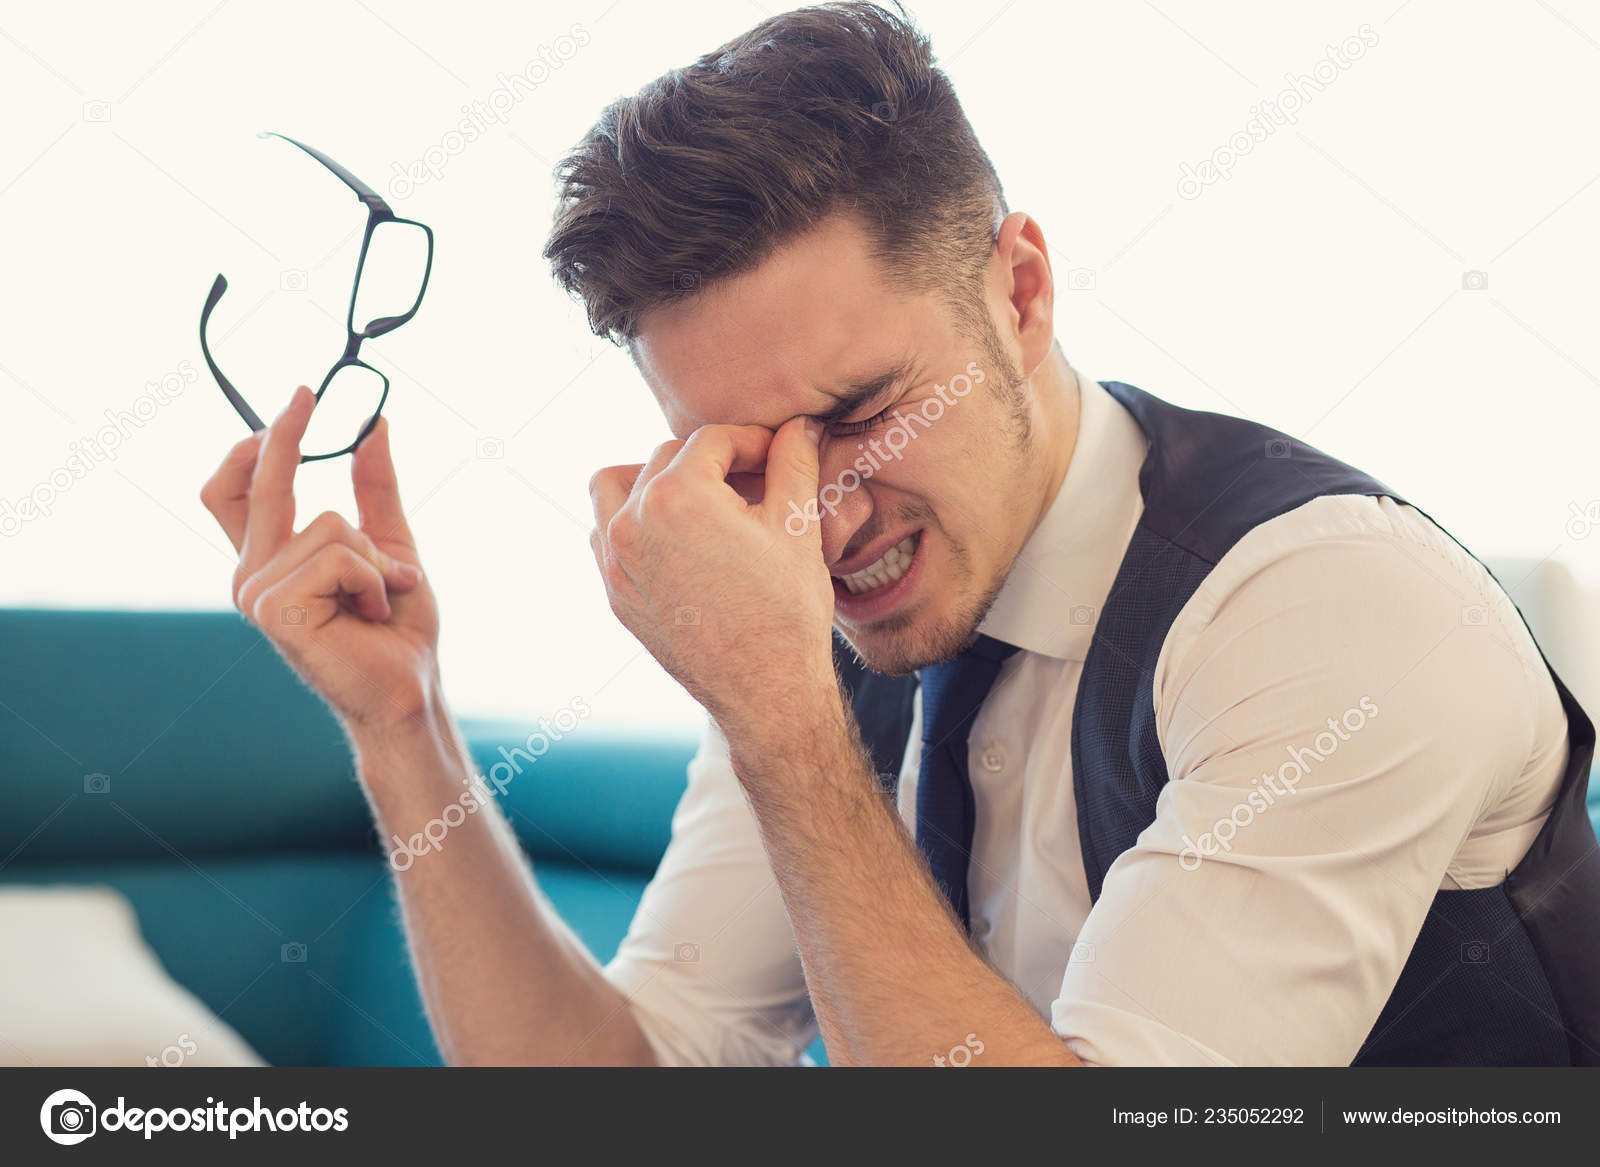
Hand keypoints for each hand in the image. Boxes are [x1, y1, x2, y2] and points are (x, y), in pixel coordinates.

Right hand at [200, 386, 441, 737]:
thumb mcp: (390, 542)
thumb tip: (374, 426)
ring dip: (375, 557)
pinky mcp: (276, 611)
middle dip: (284, 435)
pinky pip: (337, 556)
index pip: (238, 491)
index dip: (255, 445)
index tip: (298, 399)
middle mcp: (253, 575)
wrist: (410, 686)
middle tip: (306, 393)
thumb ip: (375, 488)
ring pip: (330, 524)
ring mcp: (257, 594)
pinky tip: (371, 611)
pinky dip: (371, 577)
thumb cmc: (398, 627)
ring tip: (380, 595)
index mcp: (271, 560)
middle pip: (260, 487)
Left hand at [589, 417, 839, 747]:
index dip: (753, 441)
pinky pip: (607, 534)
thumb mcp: (798, 525)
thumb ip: (794, 460)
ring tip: (701, 500)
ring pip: (617, 486)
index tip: (778, 456)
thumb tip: (800, 424)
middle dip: (712, 462)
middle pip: (668, 456)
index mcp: (677, 495)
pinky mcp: (614, 592)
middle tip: (754, 482)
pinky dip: (635, 522)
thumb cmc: (786, 610)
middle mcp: (632, 522)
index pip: (713, 439)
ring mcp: (614, 560)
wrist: (765, 691)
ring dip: (655, 480)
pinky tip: (678, 539)